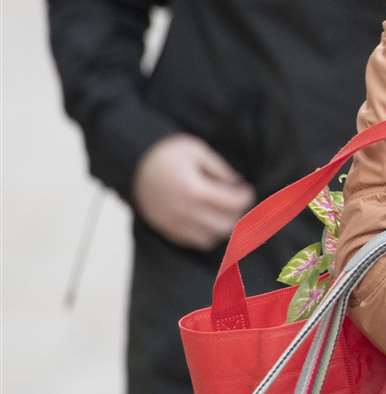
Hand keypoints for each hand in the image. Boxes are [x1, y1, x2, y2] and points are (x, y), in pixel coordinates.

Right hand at [132, 135, 255, 249]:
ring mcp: (174, 224)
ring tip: (223, 210)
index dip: (245, 197)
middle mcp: (185, 212)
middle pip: (225, 226)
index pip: (232, 204)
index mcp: (194, 190)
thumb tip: (237, 183)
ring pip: (211, 238)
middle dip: (237, 213)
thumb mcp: (197, 150)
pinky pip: (194, 242)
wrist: (132, 162)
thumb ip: (220, 168)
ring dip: (223, 226)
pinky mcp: (167, 229)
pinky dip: (207, 234)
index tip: (245, 189)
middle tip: (237, 200)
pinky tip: (208, 219)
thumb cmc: (166, 153)